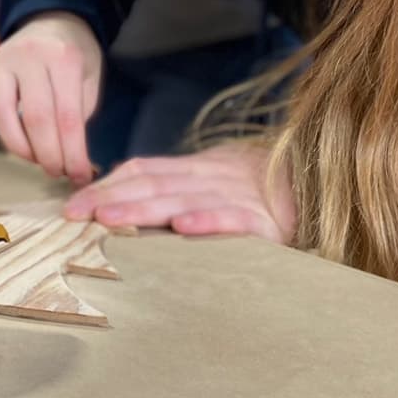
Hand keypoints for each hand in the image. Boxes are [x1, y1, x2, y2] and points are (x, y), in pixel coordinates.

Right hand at [0, 12, 101, 184]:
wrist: (50, 19)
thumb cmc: (74, 56)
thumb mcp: (90, 78)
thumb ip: (79, 115)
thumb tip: (75, 162)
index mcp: (63, 58)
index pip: (68, 116)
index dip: (74, 153)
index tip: (80, 176)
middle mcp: (30, 57)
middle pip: (37, 119)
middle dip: (50, 155)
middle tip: (60, 173)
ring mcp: (3, 62)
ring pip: (5, 116)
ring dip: (23, 149)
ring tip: (41, 163)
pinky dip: (9, 135)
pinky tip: (26, 147)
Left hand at [64, 145, 296, 242]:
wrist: (324, 182)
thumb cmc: (261, 189)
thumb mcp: (213, 179)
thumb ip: (174, 185)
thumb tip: (119, 199)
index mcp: (197, 168)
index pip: (143, 172)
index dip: (107, 185)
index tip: (73, 203)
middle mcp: (212, 178)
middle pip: (153, 186)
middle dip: (111, 199)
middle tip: (75, 213)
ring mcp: (239, 197)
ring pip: (183, 201)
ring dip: (143, 210)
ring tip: (109, 220)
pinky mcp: (267, 222)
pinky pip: (235, 220)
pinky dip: (210, 221)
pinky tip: (184, 228)